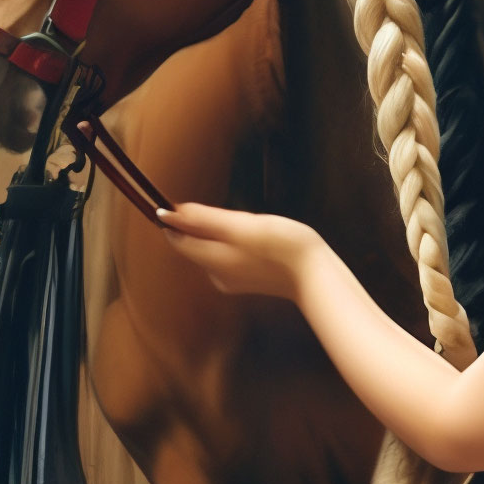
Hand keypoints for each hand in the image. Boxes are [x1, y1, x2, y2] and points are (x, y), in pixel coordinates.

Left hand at [157, 202, 322, 299]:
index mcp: (212, 260)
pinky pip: (230, 257)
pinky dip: (234, 244)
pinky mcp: (250, 280)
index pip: (178, 241)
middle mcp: (217, 274)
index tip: (175, 203)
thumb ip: (204, 220)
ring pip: (214, 251)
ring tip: (246, 222)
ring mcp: (234, 280)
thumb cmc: (280, 244)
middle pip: (195, 246)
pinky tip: (256, 238)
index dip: (173, 221)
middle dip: (200, 226)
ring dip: (219, 234)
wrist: (315, 274)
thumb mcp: (240, 225)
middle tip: (224, 210)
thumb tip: (168, 213)